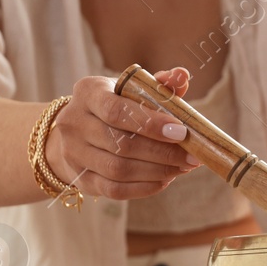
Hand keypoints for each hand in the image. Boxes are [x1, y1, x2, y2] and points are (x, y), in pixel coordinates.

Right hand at [44, 67, 202, 198]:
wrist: (76, 132)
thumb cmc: (113, 106)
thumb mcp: (130, 89)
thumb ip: (157, 85)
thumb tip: (182, 76)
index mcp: (88, 93)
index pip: (117, 111)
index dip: (151, 123)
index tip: (181, 132)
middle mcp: (74, 123)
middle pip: (121, 144)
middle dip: (162, 152)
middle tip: (192, 157)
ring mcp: (74, 154)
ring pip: (119, 170)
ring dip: (157, 171)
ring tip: (182, 168)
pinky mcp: (81, 179)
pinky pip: (115, 190)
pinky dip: (144, 187)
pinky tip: (165, 180)